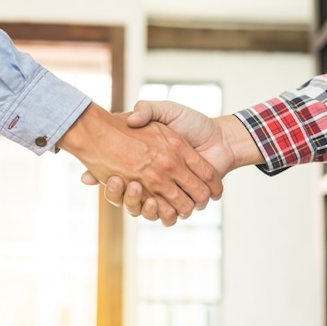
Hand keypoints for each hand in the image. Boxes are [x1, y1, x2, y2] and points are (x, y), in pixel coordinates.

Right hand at [82, 100, 263, 220]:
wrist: (222, 139)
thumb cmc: (194, 123)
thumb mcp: (166, 110)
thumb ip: (147, 109)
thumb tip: (129, 119)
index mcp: (145, 160)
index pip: (117, 175)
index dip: (109, 179)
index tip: (105, 172)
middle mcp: (154, 179)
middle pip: (128, 196)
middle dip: (119, 192)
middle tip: (114, 179)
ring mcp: (167, 192)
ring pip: (144, 209)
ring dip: (136, 203)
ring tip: (135, 187)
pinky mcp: (182, 202)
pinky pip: (165, 216)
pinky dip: (159, 213)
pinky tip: (153, 201)